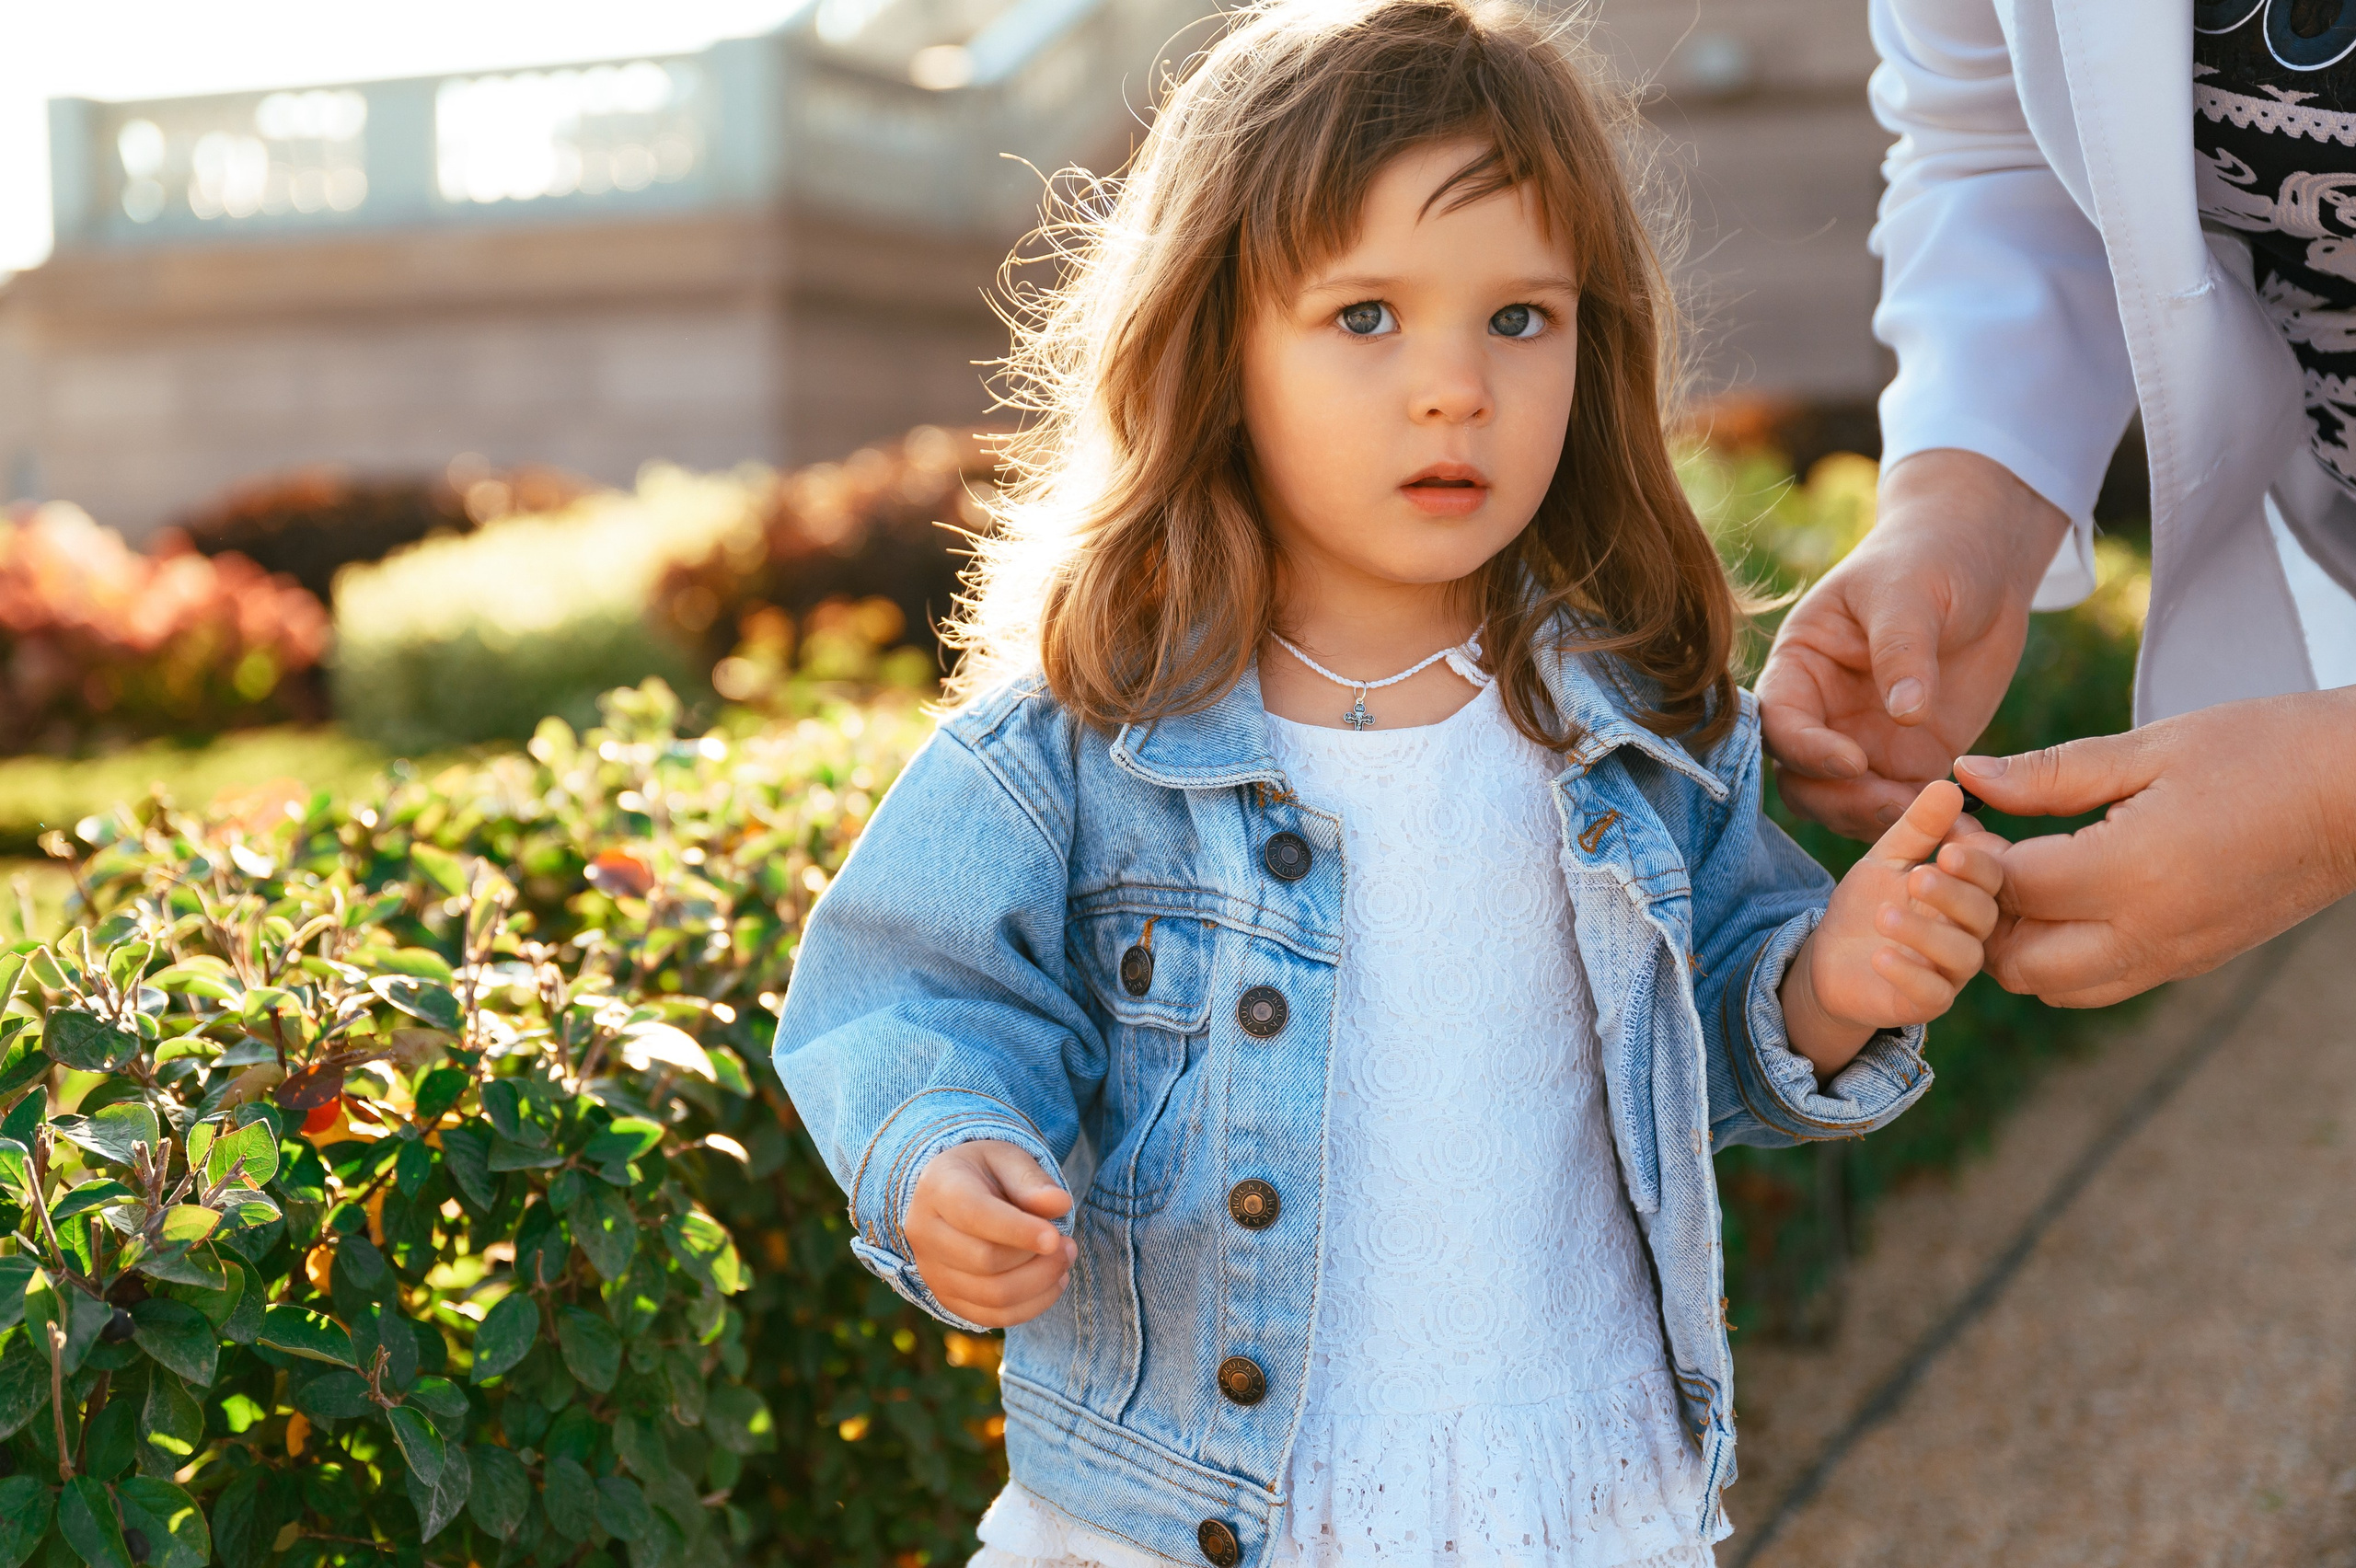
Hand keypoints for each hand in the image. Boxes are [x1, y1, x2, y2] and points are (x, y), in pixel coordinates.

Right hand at [905, 1140, 1076, 1327]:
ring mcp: (931, 1271)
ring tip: (1064, 1261)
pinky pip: (991, 1317)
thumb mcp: (1007, 1158)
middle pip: (985, 1261)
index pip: (975, 1215)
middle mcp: (925, 1233)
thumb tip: (1060, 1205)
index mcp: (938, 1189)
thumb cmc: (984, 1173)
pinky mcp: (946, 1298)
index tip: (1055, 1236)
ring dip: (1039, 1285)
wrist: (949, 1194)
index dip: (1018, 1230)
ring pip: (991, 1296)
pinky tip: (1052, 1284)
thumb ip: (1032, 1181)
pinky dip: (1030, 1307)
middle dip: (1037, 1259)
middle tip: (1069, 1245)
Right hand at [1758, 450, 2070, 839]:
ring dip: (1883, 819)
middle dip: (1842, 799)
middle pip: (1803, 779)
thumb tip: (1905, 714)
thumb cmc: (1929, 560)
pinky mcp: (1911, 763)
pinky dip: (1928, 821)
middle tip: (1895, 804)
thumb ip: (1902, 650)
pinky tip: (1963, 826)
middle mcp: (1821, 714)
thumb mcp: (1911, 592)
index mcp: (1800, 667)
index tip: (1852, 760)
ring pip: (1847, 804)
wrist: (1982, 568)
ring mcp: (1864, 743)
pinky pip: (1906, 805)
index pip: (1779, 721)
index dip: (1805, 748)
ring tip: (1935, 822)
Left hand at [1781, 781, 2007, 1073]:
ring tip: (1883, 915)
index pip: (1990, 874)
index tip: (1951, 844)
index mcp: (1967, 891)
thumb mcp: (1886, 859)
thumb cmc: (1867, 902)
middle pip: (1982, 913)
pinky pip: (1931, 995)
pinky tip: (1882, 956)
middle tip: (1919, 877)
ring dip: (1924, 934)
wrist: (1830, 960)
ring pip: (1961, 955)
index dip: (1976, 861)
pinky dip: (1909, 975)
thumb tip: (1949, 784)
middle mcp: (1969, 932)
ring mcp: (1950, 970)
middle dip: (1953, 894)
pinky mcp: (1925, 1002)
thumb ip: (1917, 828)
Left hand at [1961, 689, 2355, 1006]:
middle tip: (1979, 857)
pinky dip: (2063, 955)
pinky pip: (2101, 983)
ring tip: (2020, 877)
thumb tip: (1967, 776)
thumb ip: (2050, 773)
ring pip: (2055, 987)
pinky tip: (2065, 895)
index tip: (1958, 818)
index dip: (1967, 857)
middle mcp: (2150, 933)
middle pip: (2017, 963)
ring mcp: (2174, 957)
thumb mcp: (2151, 748)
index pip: (2011, 889)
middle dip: (1980, 915)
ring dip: (2019, 943)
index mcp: (2135, 873)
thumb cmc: (2263, 750)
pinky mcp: (2192, 962)